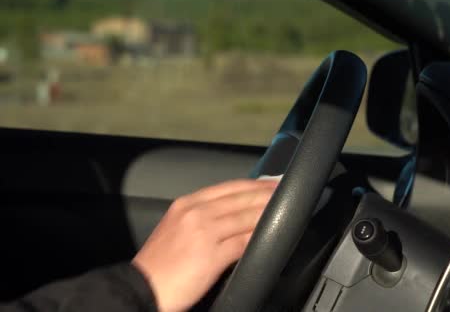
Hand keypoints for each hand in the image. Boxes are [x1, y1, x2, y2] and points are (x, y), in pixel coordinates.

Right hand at [132, 179, 278, 311]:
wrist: (141, 288)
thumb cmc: (158, 264)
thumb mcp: (176, 228)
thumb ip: (201, 217)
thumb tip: (230, 214)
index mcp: (186, 203)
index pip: (228, 187)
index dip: (253, 184)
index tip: (270, 184)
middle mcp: (195, 212)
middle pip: (240, 199)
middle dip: (266, 195)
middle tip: (285, 193)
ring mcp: (204, 232)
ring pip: (245, 217)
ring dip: (268, 213)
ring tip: (284, 211)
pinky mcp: (211, 255)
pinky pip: (243, 242)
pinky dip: (259, 237)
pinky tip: (271, 236)